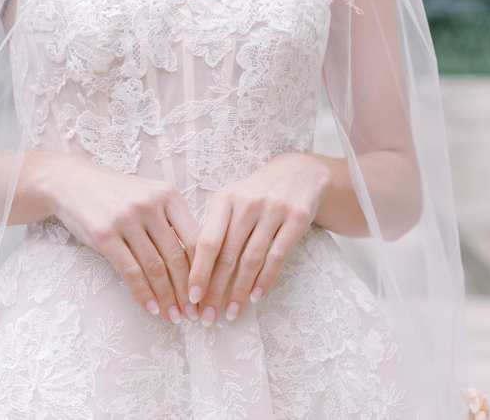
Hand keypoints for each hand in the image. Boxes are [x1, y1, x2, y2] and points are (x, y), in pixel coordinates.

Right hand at [42, 153, 201, 324]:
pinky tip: (151, 308)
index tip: (207, 292)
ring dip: (166, 297)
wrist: (73, 182)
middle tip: (193, 312)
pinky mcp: (104, 235)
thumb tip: (197, 261)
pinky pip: (130, 272)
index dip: (204, 269)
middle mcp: (149, 205)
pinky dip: (143, 294)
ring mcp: (126, 219)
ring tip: (174, 315)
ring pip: (155, 267)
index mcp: (167, 195)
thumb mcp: (148, 195)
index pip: (194, 237)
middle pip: (176, 256)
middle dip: (187, 290)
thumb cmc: (116, 193)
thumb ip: (170, 220)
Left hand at [187, 152, 331, 324]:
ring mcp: (273, 210)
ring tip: (231, 313)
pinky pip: (278, 256)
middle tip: (208, 317)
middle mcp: (247, 203)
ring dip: (239, 291)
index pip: (207, 241)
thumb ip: (216, 231)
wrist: (298, 173)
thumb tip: (196, 274)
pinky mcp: (296, 219)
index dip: (198, 271)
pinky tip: (255, 297)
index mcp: (224, 199)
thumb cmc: (256, 195)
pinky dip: (265, 280)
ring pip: (251, 259)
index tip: (191, 298)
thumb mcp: (232, 203)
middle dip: (215, 290)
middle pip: (227, 255)